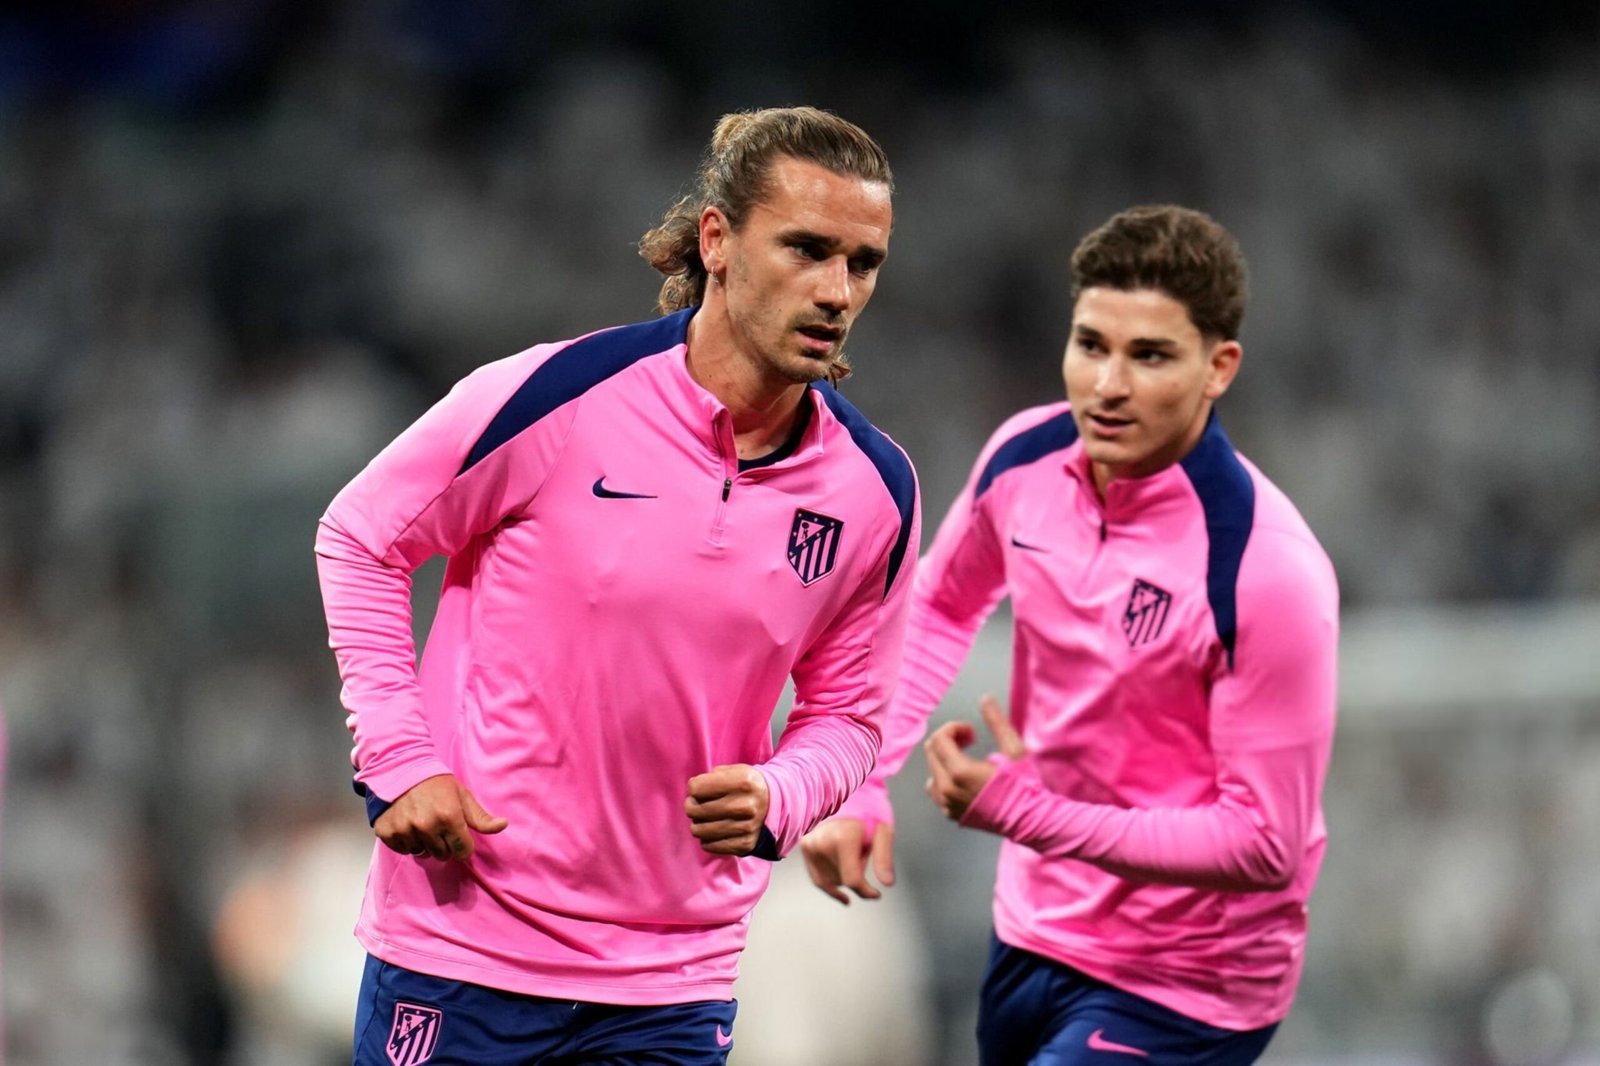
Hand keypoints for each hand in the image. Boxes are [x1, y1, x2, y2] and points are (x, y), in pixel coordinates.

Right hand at [373, 773, 508, 860]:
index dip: (464, 845)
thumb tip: (503, 825)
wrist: (400, 768)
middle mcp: (426, 826)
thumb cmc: (436, 782)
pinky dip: (407, 842)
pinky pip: (403, 850)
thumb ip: (481, 817)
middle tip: (439, 826)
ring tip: (423, 823)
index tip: (459, 836)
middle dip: (444, 844)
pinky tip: (408, 825)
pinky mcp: (388, 833)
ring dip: (425, 843)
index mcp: (449, 817)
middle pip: (443, 855)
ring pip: (422, 853)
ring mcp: (405, 830)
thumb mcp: (462, 795)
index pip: (463, 851)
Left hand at [686, 764, 769, 854]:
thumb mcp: (735, 770)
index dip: (693, 787)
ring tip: (704, 818)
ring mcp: (746, 827)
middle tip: (695, 805)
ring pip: (699, 830)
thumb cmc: (747, 786)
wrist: (774, 805)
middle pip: (695, 810)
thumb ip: (711, 777)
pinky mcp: (744, 844)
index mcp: (743, 782)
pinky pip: (708, 845)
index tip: (699, 789)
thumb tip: (692, 794)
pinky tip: (713, 831)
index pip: (696, 788)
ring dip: (697, 824)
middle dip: (691, 806)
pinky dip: (706, 838)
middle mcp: (746, 806)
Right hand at [800, 817, 895, 904]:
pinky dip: (831, 887)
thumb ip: (884, 859)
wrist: (844, 793)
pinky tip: (843, 897)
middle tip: (863, 852)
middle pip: (842, 880)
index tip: (876, 894)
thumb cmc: (868, 812)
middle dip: (857, 873)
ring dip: (844, 875)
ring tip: (852, 853)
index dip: (866, 891)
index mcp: (844, 837)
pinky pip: (817, 878)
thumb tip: (887, 884)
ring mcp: (810, 845)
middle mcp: (823, 842)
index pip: (852, 879)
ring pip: (831, 881)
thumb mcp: (883, 832)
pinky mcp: (805, 847)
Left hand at [923, 695, 1025, 821]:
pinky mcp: (951, 814)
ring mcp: (947, 804)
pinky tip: (965, 778)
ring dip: (946, 759)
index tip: (973, 733)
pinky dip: (945, 778)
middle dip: (949, 740)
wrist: (1030, 819)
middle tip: (971, 741)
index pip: (939, 738)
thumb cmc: (1024, 785)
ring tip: (968, 759)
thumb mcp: (1014, 750)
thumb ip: (996, 722)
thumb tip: (986, 698)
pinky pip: (936, 790)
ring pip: (932, 770)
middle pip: (932, 752)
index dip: (954, 728)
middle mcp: (948, 790)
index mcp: (960, 772)